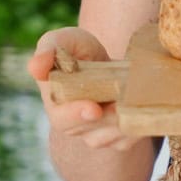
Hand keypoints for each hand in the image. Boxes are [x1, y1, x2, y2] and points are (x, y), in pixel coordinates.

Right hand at [26, 26, 142, 153]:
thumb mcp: (63, 41)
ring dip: (126, 122)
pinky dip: (139, 127)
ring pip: (112, 137)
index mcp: (57, 104)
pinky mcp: (117, 139)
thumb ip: (48, 49)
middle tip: (121, 107)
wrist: (106, 64)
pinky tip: (145, 111)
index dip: (76, 115)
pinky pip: (129, 139)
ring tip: (137, 104)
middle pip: (90, 131)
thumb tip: (35, 66)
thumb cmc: (78, 51)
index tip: (93, 109)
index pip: (62, 118)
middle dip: (107, 121)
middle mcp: (74, 125)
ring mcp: (96, 134)